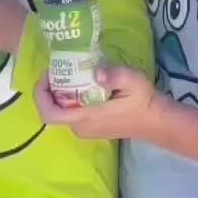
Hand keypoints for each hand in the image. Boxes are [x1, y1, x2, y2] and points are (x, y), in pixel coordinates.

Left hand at [35, 63, 170, 142]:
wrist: (155, 121)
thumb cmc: (143, 101)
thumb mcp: (133, 81)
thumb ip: (114, 75)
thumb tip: (97, 71)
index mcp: (86, 117)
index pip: (50, 113)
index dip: (41, 94)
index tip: (48, 74)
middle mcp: (81, 128)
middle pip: (52, 110)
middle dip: (49, 89)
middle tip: (59, 68)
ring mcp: (85, 130)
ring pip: (61, 111)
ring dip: (59, 93)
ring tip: (69, 72)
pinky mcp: (90, 128)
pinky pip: (71, 113)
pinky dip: (69, 98)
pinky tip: (80, 83)